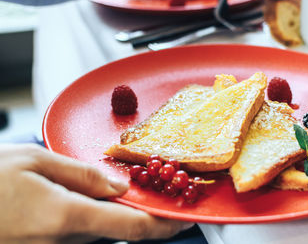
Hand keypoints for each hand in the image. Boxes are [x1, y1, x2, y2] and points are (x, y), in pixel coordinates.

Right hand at [0, 144, 191, 242]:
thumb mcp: (35, 161)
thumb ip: (82, 175)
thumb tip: (119, 187)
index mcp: (67, 216)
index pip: (133, 228)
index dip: (163, 226)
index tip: (184, 220)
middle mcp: (63, 242)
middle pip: (118, 232)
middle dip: (140, 217)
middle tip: (156, 196)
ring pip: (98, 233)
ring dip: (116, 216)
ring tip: (120, 193)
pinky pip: (78, 235)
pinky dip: (93, 219)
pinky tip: (86, 200)